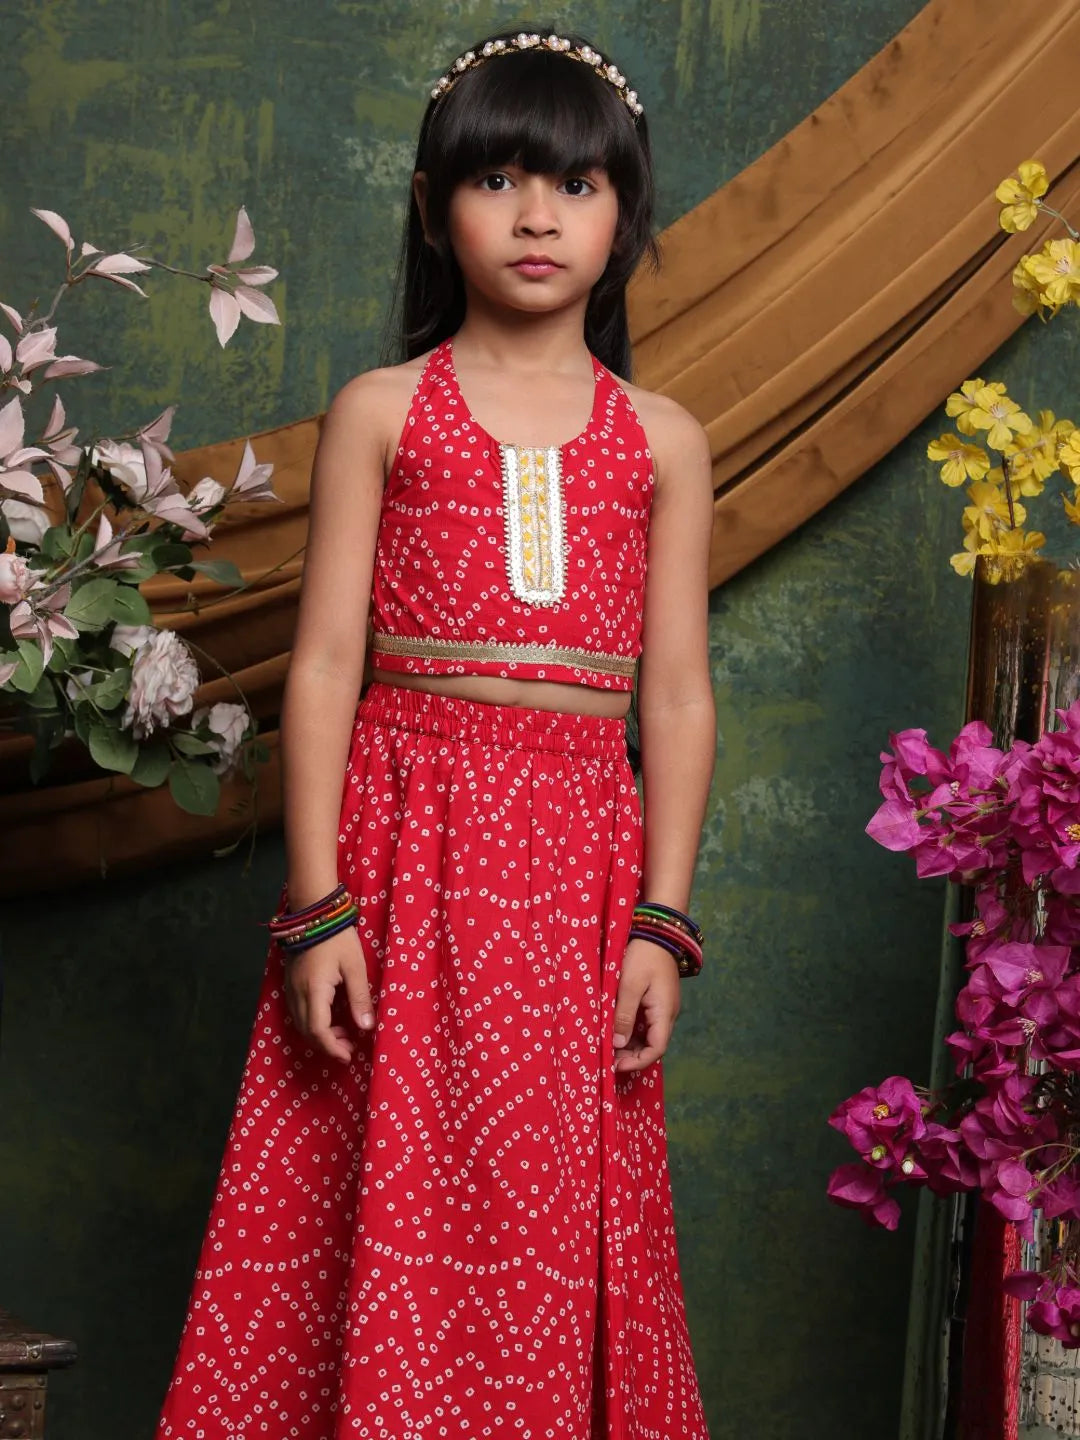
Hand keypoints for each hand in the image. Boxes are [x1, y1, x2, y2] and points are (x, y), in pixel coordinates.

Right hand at [283, 925, 374, 1062]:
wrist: (314, 912)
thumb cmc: (338, 938)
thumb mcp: (355, 967)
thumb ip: (359, 998)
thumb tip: (366, 1028)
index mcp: (314, 991)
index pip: (318, 1031)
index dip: (332, 1048)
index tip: (348, 1056)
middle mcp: (297, 993)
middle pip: (307, 1032)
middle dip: (327, 1044)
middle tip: (349, 1047)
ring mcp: (290, 988)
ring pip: (300, 1023)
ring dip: (319, 1034)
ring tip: (343, 1034)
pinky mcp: (290, 982)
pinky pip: (298, 1012)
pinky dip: (313, 1022)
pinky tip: (330, 1018)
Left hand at [612, 936, 680, 1073]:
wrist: (656, 930)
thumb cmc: (642, 955)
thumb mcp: (628, 985)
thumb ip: (623, 1015)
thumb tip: (617, 1044)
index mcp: (664, 1012)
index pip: (656, 1049)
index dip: (637, 1062)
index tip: (615, 1065)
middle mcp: (667, 1014)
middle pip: (652, 1045)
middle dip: (631, 1055)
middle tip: (607, 1057)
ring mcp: (663, 1006)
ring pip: (648, 1035)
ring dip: (630, 1043)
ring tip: (607, 1045)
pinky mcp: (656, 999)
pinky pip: (645, 1022)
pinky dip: (631, 1030)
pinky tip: (614, 1029)